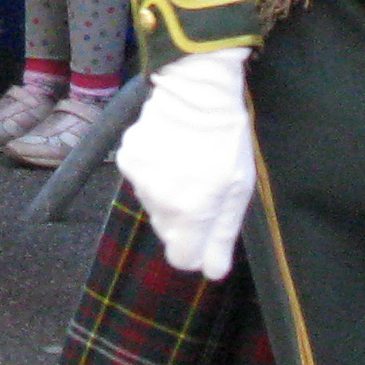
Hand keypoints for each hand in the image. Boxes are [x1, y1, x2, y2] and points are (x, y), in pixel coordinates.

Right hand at [117, 48, 255, 277]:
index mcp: (190, 212)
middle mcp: (158, 201)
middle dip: (183, 221)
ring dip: (168, 195)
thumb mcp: (237, 190)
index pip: (181, 259)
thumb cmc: (225, 140)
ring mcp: (138, 178)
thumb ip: (222, 236)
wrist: (195, 91)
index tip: (206, 233)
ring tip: (186, 165)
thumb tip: (213, 273)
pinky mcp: (126, 158)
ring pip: (153, 205)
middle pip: (167, 232)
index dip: (196, 250)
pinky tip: (169, 151)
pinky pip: (141, 181)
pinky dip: (154, 173)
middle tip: (203, 189)